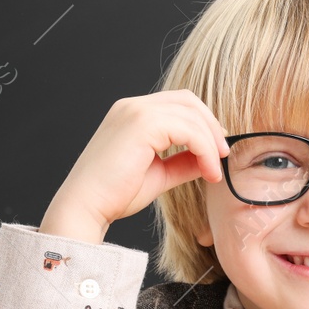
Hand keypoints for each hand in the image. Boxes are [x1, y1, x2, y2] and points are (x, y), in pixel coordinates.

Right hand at [40, 90, 228, 240]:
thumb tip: (211, 158)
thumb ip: (183, 162)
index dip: (203, 122)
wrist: (86, 207)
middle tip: (223, 155)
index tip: (217, 149)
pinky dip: (204, 149)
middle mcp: (133, 106)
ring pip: (191, 113)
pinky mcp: (142, 124)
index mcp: (132, 113)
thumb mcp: (159, 173)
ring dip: (210, 141)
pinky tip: (208, 172)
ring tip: (215, 169)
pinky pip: (188, 129)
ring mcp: (136, 111)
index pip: (178, 104)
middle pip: (188, 100)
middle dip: (211, 126)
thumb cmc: (115, 194)